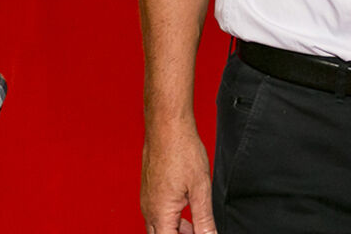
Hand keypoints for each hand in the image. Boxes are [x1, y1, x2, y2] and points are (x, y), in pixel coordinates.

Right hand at [141, 117, 216, 233]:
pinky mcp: (148, 191)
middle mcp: (149, 210)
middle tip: (199, 230)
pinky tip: (185, 211)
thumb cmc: (181, 151)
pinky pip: (156, 214)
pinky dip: (171, 219)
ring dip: (176, 231)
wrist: (167, 127)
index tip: (200, 233)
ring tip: (196, 226)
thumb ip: (204, 219)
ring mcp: (147, 200)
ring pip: (158, 228)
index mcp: (161, 214)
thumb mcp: (201, 189)